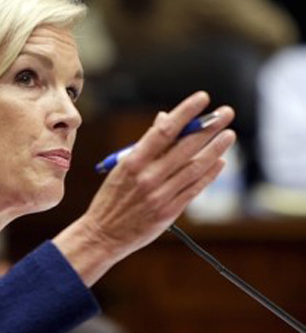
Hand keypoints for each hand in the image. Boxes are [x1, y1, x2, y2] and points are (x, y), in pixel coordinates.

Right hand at [54, 91, 235, 286]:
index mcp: (132, 162)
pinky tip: (220, 161)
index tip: (202, 98)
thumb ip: (145, 145)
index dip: (185, 112)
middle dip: (208, 127)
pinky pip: (194, 188)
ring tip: (228, 134)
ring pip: (195, 167)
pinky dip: (209, 174)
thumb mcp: (121, 168)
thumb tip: (164, 121)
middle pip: (185, 147)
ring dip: (215, 149)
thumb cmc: (111, 198)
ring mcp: (160, 195)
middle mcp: (148, 177)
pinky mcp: (169, 212)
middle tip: (226, 113)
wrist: (103, 234)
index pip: (164, 131)